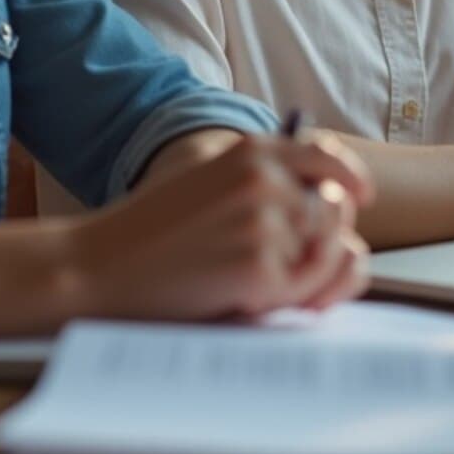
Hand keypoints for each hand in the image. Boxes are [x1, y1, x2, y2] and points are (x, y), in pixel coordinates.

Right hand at [67, 131, 373, 320]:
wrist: (97, 268)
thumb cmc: (151, 238)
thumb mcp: (211, 189)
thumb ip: (268, 190)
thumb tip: (339, 221)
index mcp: (251, 152)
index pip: (326, 157)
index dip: (348, 179)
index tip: (356, 198)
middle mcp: (265, 177)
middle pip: (335, 215)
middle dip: (317, 243)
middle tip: (271, 266)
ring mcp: (265, 221)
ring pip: (325, 256)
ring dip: (300, 276)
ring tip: (242, 280)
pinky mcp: (261, 266)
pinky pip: (304, 292)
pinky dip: (279, 301)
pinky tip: (233, 294)